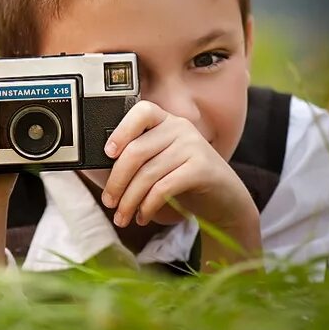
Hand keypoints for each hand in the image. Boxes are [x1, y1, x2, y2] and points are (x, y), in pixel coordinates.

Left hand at [101, 100, 260, 264]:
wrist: (226, 200)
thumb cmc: (185, 181)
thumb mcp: (160, 164)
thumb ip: (139, 160)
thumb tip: (102, 172)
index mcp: (167, 121)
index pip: (142, 111)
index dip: (121, 130)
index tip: (107, 153)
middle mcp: (180, 128)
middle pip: (136, 151)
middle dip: (116, 181)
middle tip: (109, 202)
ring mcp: (193, 146)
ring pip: (147, 174)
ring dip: (129, 201)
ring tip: (122, 217)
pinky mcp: (202, 168)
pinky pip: (163, 187)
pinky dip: (147, 206)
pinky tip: (142, 217)